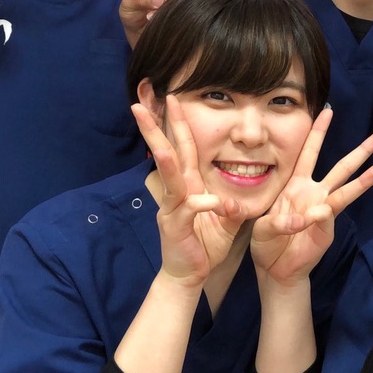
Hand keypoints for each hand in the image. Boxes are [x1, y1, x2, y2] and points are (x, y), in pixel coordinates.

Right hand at [132, 96, 247, 285]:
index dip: (178, 123)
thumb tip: (234, 193)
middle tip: (138, 105)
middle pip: (165, 154)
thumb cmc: (205, 244)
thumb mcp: (225, 219)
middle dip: (153, 130)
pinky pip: (188, 212)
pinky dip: (199, 205)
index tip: (172, 97)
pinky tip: (208, 201)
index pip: (182, 147)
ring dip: (166, 161)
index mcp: (188, 185)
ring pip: (170, 179)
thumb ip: (231, 203)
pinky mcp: (177, 228)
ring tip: (161, 146)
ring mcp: (172, 209)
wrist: (190, 275)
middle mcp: (176, 192)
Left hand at [251, 109, 372, 286]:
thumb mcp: (261, 224)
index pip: (309, 152)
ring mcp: (323, 211)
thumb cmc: (266, 242)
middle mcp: (314, 193)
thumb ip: (278, 220)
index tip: (327, 111)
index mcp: (297, 184)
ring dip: (364, 179)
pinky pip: (327, 217)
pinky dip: (322, 215)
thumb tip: (309, 216)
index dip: (318, 132)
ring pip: (346, 190)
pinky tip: (318, 212)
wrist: (274, 270)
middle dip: (360, 151)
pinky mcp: (326, 230)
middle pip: (341, 167)